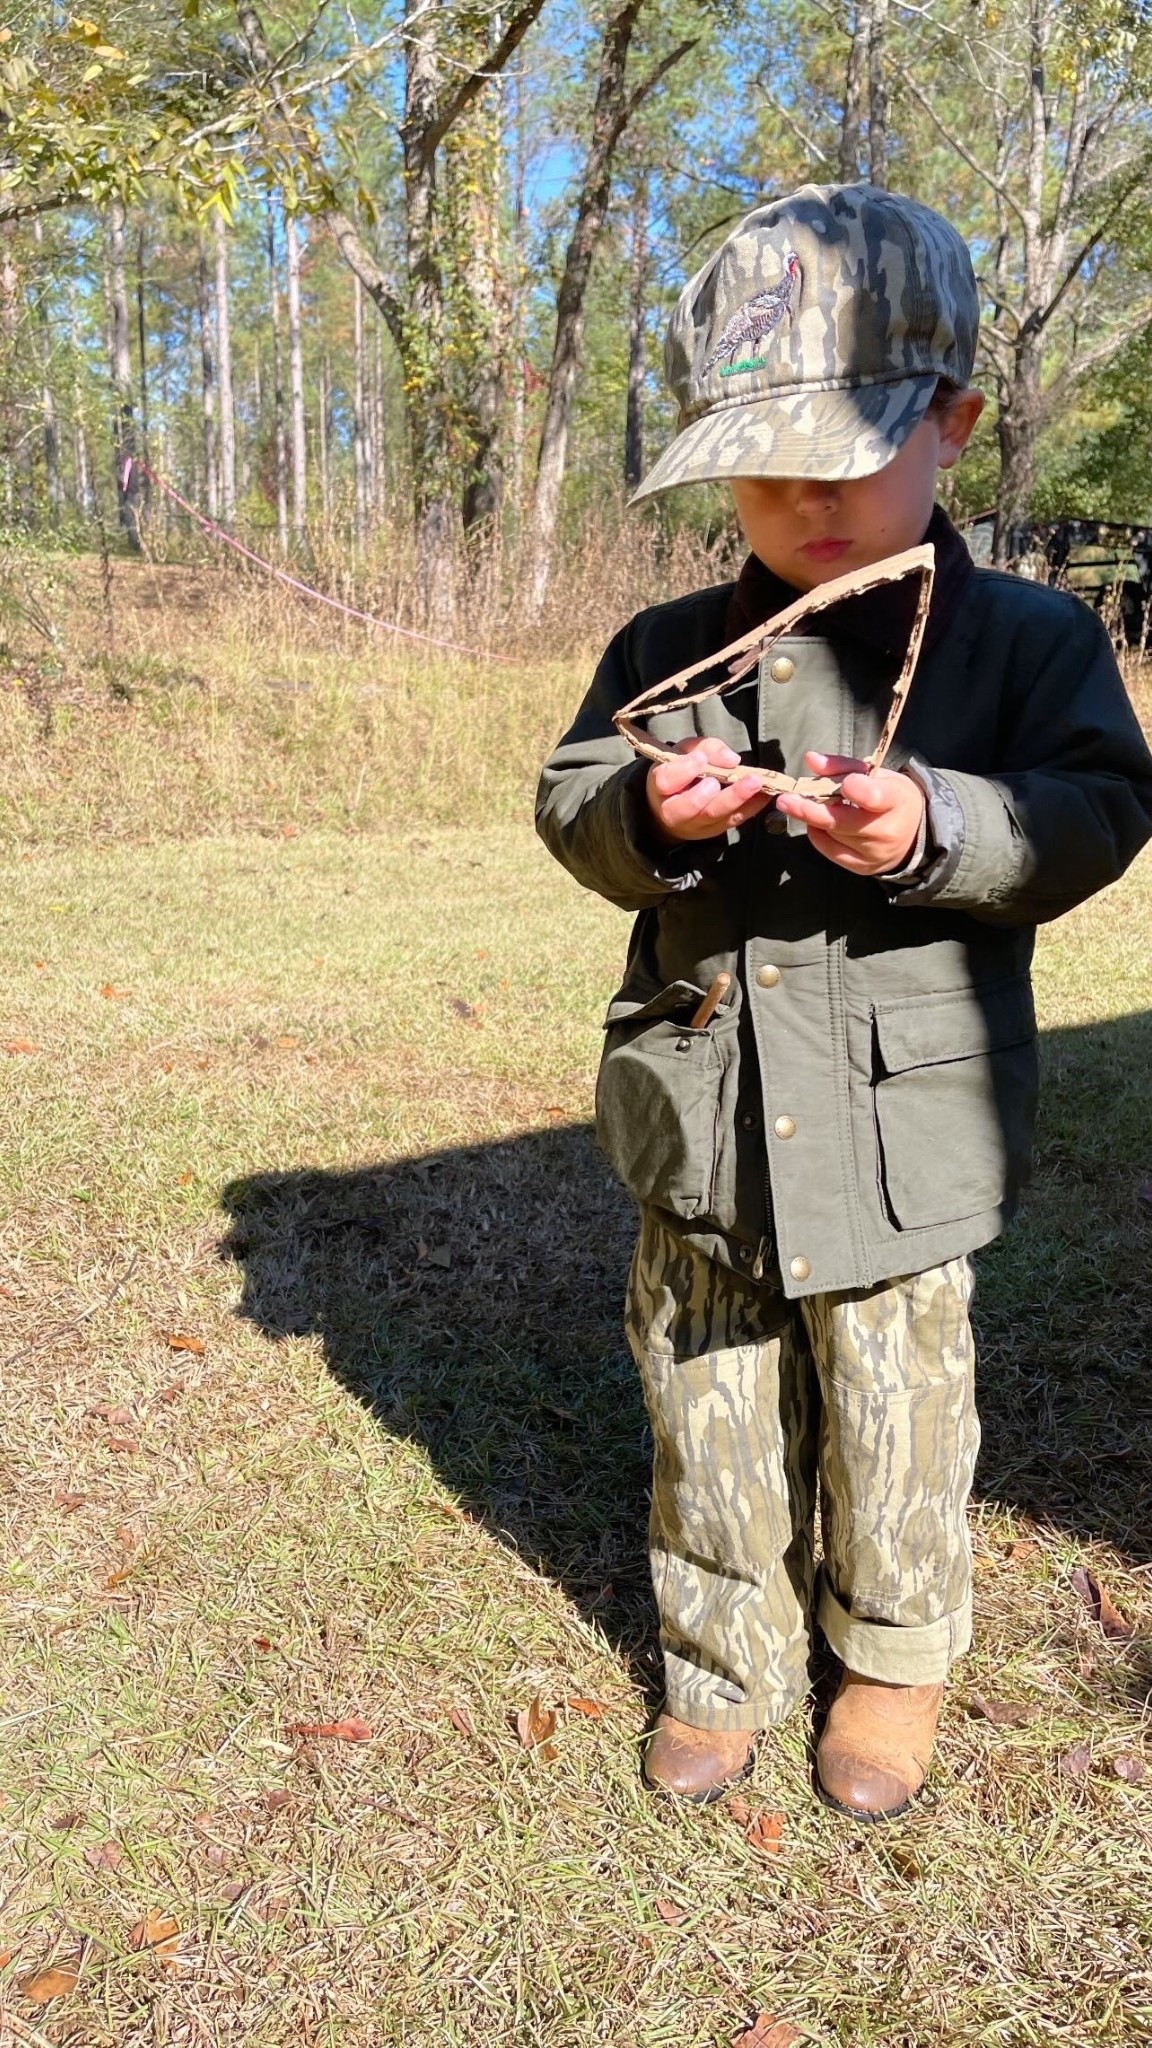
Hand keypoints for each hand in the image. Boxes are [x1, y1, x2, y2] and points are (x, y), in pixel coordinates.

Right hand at [646, 736, 770, 843]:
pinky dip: (751, 807)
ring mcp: (694, 825)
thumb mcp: (685, 751)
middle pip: (690, 807)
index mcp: (659, 786)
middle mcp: (673, 810)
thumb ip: (704, 747)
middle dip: (711, 793)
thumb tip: (731, 759)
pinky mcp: (714, 830)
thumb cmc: (680, 770)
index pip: (666, 781)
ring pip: (714, 816)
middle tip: (732, 777)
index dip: (683, 771)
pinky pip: (733, 820)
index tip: (700, 759)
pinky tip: (765, 793)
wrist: (675, 801)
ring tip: (756, 783)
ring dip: (737, 799)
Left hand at [774, 752, 925, 875]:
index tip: (843, 783)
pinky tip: (817, 823)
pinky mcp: (861, 867)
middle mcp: (886, 831)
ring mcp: (873, 853)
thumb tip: (810, 759)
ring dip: (814, 818)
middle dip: (810, 809)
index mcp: (896, 800)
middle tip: (785, 799)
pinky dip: (818, 834)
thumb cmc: (892, 798)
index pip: (874, 797)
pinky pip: (829, 850)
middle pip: (841, 821)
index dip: (855, 789)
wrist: (914, 836)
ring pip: (831, 834)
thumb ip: (842, 765)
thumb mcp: (877, 774)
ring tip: (807, 805)